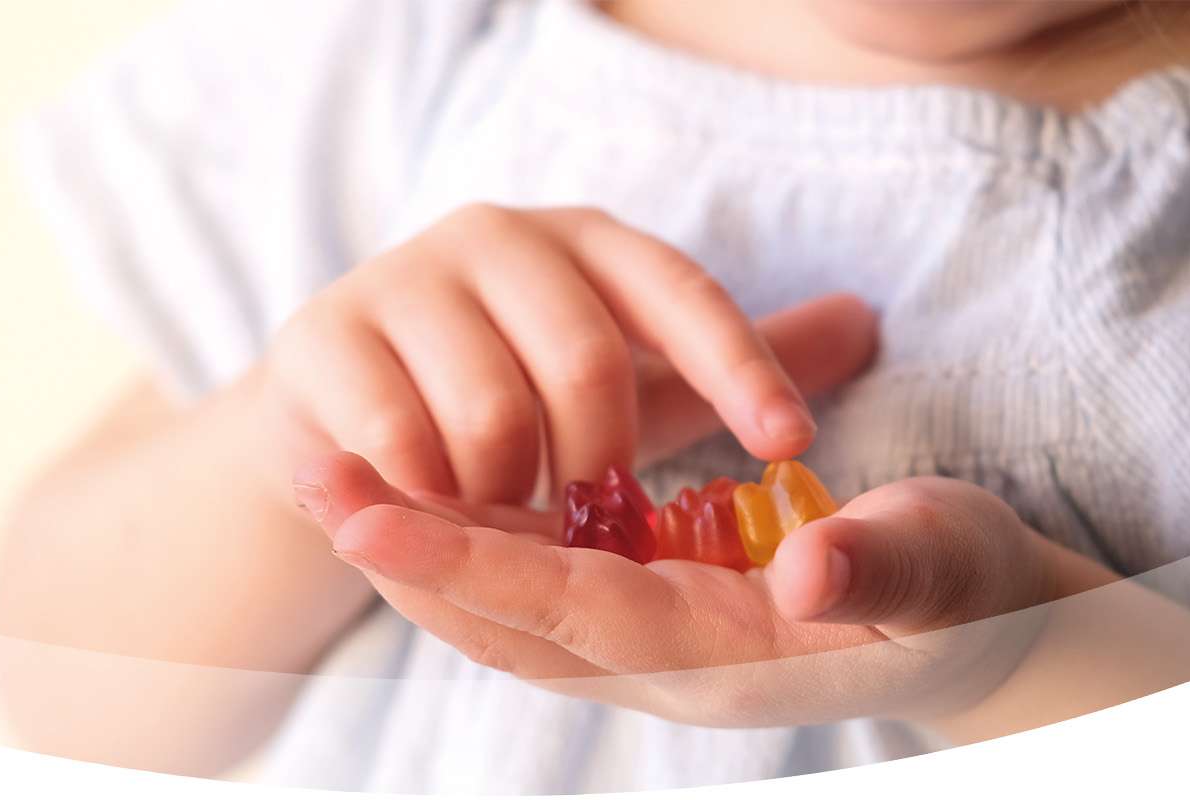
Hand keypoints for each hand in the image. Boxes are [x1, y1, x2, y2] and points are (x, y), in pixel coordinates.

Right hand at [236, 204, 878, 509]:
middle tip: (598, 521)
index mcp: (586, 240)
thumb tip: (866, 320)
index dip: (740, 366)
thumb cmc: (517, 390)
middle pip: (585, 360)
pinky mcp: (323, 339)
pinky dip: (437, 501)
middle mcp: (496, 237)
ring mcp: (402, 279)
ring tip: (515, 520)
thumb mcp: (633, 371)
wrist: (345, 405)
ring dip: (516, 495)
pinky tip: (448, 517)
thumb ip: (728, 356)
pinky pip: (398, 440)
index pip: (681, 292)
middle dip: (603, 463)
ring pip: (493, 412)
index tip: (792, 445)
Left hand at [292, 452, 1074, 728]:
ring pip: (511, 611)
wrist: (977, 635)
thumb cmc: (967, 592)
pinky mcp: (658, 611)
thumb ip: (879, 570)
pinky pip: (543, 589)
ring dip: (423, 549)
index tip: (366, 513)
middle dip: (406, 555)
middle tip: (309, 473)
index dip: (467, 562)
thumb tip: (803, 575)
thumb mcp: (945, 569)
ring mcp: (658, 643)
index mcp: (727, 657)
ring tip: (335, 474)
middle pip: (508, 623)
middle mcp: (670, 663)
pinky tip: (428, 487)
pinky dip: (475, 545)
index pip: (571, 612)